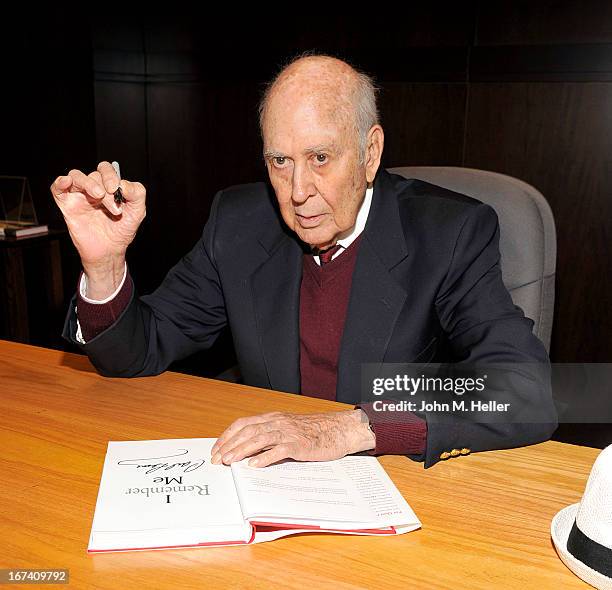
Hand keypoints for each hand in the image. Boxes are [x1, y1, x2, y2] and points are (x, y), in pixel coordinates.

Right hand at [50, 161, 145, 296]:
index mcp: (108, 187)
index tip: (117, 189)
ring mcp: (79, 196)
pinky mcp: (67, 206)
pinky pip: (57, 189)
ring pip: (76, 176)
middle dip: (105, 187)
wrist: (109, 250)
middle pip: (94, 175)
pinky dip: (60, 182)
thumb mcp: (137, 212)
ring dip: (88, 183)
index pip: (106, 169)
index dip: (111, 175)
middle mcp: (93, 188)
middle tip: (114, 206)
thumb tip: (124, 183)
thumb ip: (137, 193)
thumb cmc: (122, 230)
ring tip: (98, 196)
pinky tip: (66, 182)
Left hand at [210, 410, 375, 467]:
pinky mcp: (299, 444)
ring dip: (241, 450)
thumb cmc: (315, 431)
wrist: (339, 429)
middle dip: (229, 445)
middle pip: (247, 431)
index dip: (227, 436)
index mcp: (274, 418)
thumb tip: (248, 451)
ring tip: (230, 461)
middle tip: (217, 460)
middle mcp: (278, 422)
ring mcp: (289, 432)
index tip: (216, 449)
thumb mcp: (289, 429)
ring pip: (259, 438)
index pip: (243, 423)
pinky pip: (279, 450)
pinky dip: (265, 457)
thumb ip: (271, 436)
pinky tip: (255, 465)